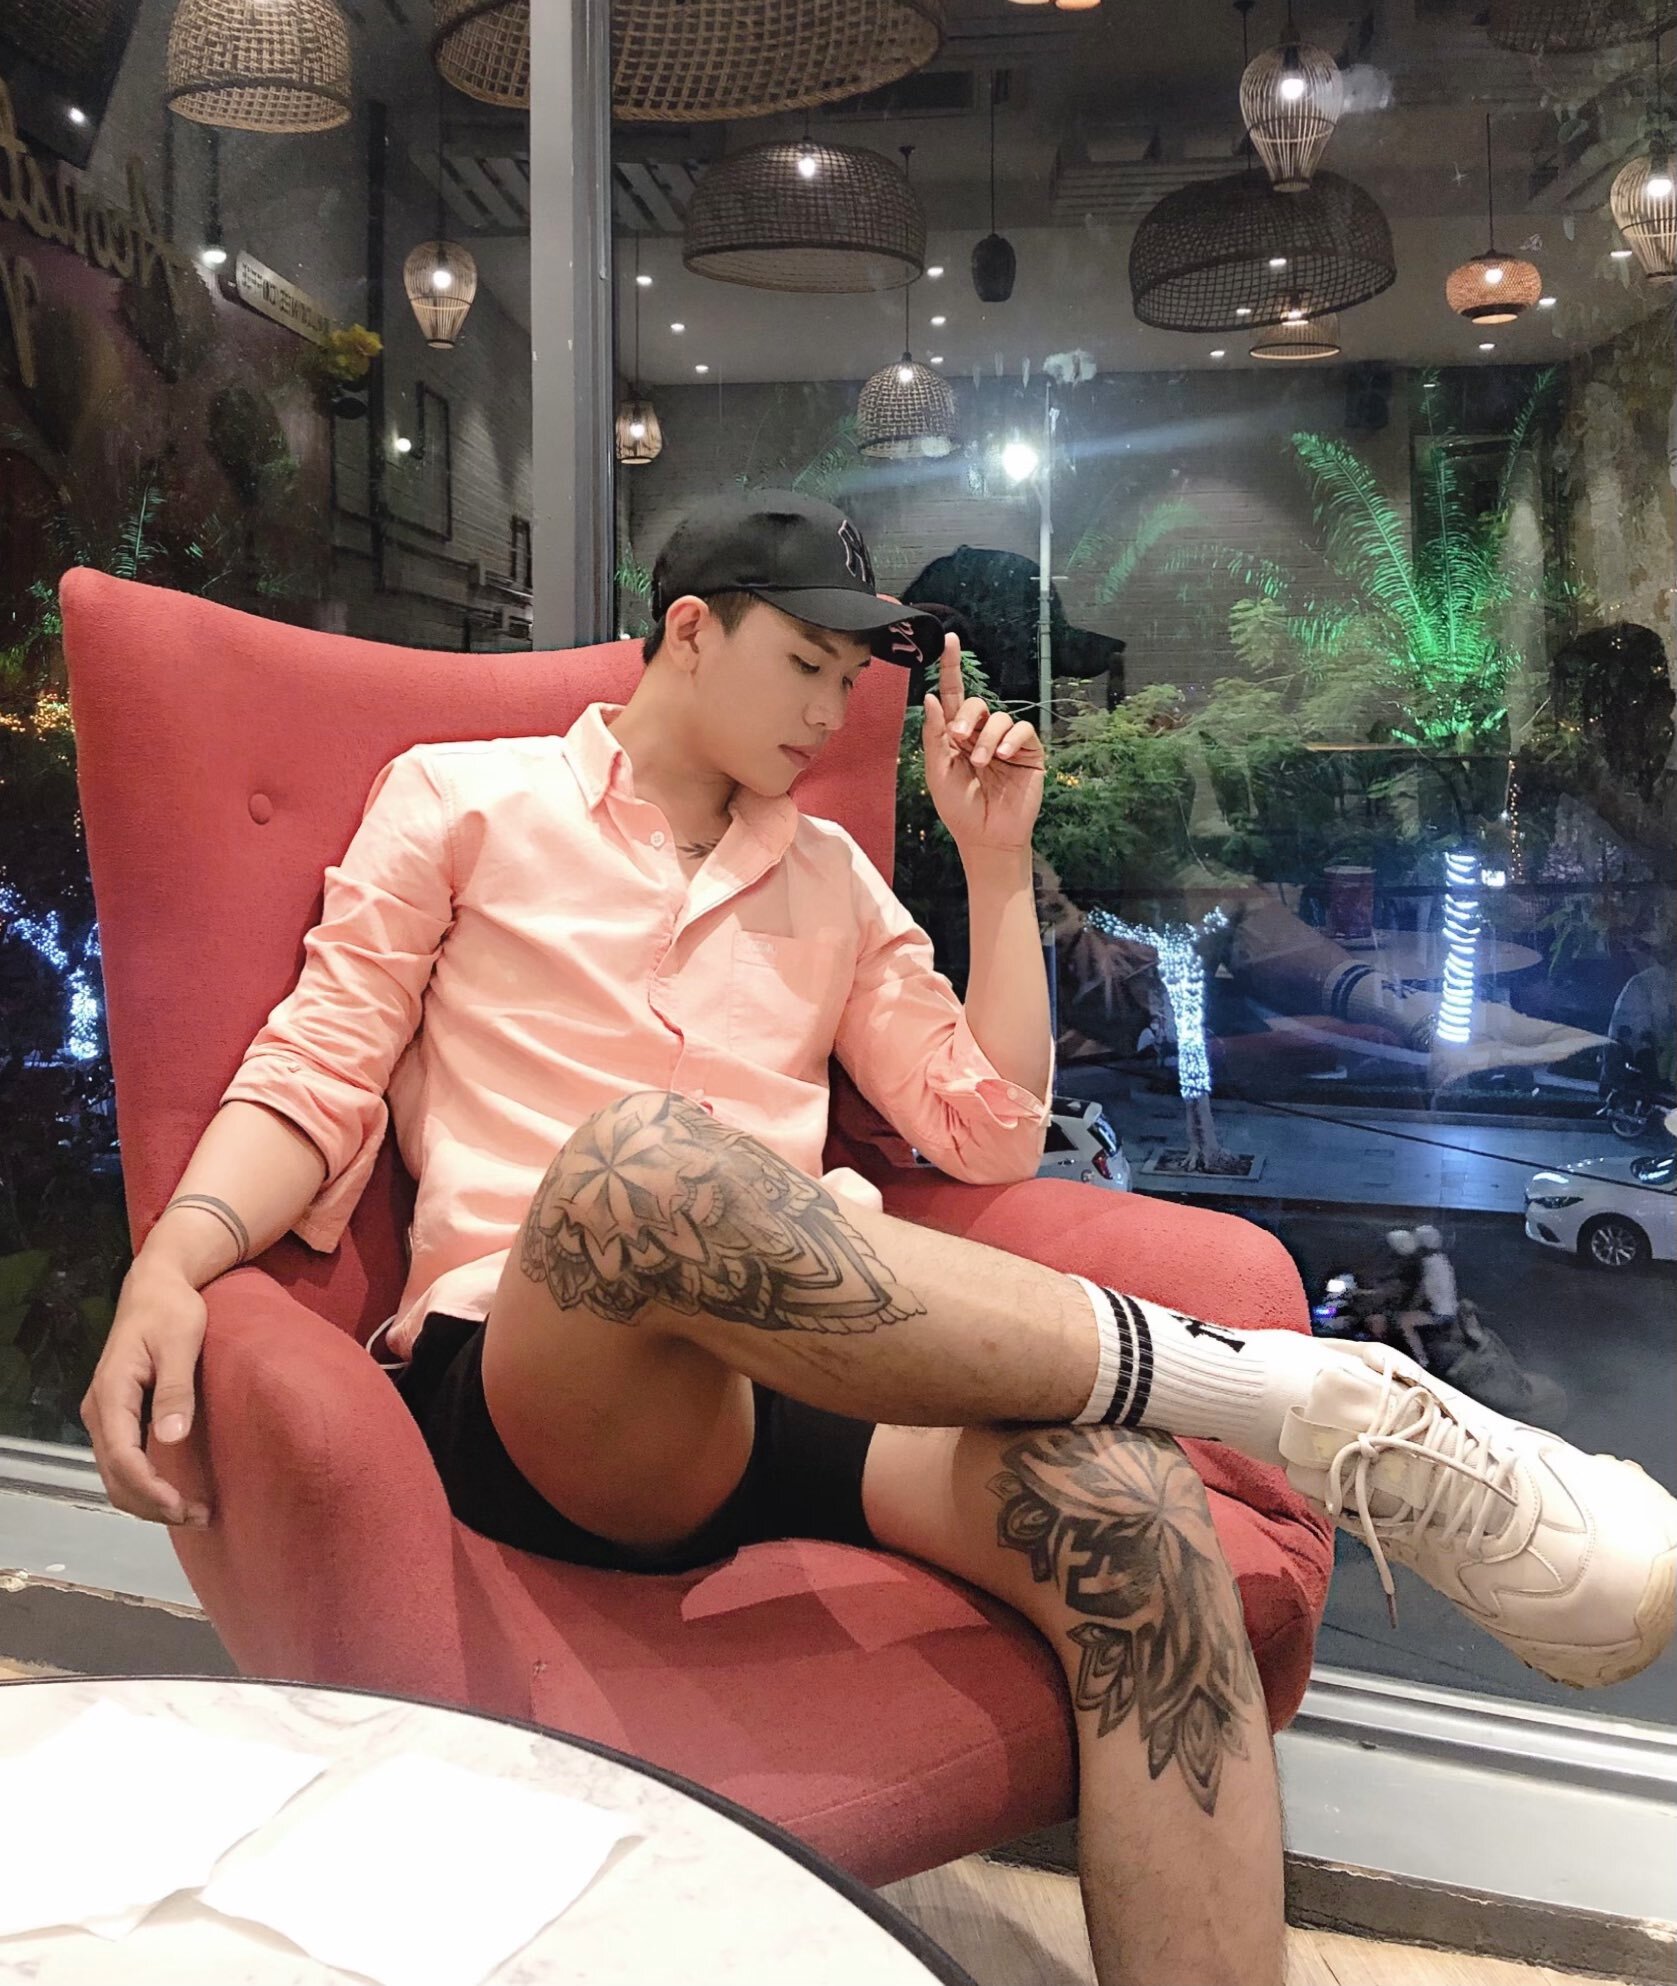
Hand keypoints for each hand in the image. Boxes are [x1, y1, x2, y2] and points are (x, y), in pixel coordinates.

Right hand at [81, 1262, 211, 1526]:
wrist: (155, 1288)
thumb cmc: (172, 1311)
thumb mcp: (180, 1344)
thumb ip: (175, 1390)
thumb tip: (172, 1438)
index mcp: (111, 1393)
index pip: (122, 1457)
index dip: (149, 1488)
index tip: (181, 1507)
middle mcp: (99, 1411)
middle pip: (115, 1476)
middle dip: (152, 1505)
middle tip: (198, 1518)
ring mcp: (105, 1416)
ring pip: (116, 1475)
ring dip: (148, 1500)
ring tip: (193, 1513)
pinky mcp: (117, 1417)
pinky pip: (123, 1462)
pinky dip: (145, 1485)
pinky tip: (175, 1493)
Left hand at [922, 634, 1044, 853]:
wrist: (986, 837)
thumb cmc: (959, 808)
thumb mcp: (938, 771)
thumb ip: (935, 734)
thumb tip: (931, 696)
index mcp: (955, 735)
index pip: (953, 695)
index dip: (951, 667)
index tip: (949, 640)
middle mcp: (981, 733)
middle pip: (975, 703)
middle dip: (966, 716)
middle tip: (959, 739)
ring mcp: (1006, 742)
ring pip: (999, 717)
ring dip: (986, 738)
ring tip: (981, 763)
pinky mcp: (1028, 752)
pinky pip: (1023, 730)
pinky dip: (1010, 739)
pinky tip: (1002, 757)